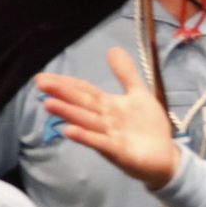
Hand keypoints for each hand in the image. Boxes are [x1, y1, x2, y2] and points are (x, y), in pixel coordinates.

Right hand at [38, 48, 177, 190]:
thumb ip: (126, 74)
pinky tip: (69, 131)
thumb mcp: (139, 95)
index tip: (42, 76)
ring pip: (87, 121)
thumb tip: (112, 49)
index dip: (66, 82)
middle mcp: (105, 120)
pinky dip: (86, 137)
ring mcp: (110, 136)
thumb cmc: (148, 127)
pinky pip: (100, 143)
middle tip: (40, 83)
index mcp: (109, 105)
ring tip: (49, 104)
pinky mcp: (119, 152)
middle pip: (82, 104)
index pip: (84, 91)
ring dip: (69, 113)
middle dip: (62, 94)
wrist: (165, 157)